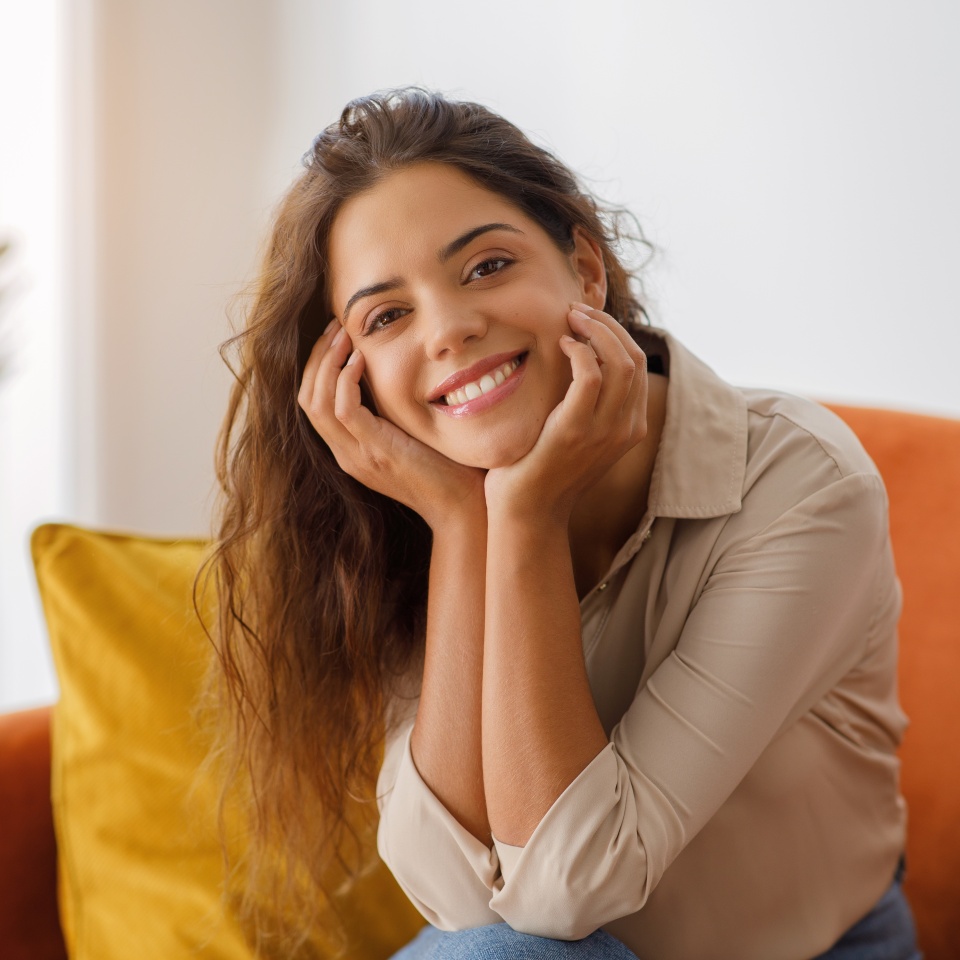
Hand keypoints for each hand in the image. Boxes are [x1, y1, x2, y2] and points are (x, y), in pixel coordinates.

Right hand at [298, 321, 486, 529]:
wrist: (461, 506)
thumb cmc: (447, 468)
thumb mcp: (410, 435)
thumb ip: (393, 411)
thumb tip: (393, 371)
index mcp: (350, 449)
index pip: (313, 402)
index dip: (318, 366)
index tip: (336, 336)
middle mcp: (346, 454)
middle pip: (306, 398)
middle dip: (317, 357)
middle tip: (335, 326)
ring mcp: (357, 455)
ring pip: (316, 402)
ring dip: (327, 362)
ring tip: (344, 335)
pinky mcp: (376, 452)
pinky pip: (343, 410)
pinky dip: (347, 379)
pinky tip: (362, 359)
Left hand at [483, 303, 648, 521]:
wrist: (528, 511)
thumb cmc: (543, 469)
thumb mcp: (578, 435)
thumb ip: (588, 405)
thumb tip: (580, 360)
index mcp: (631, 427)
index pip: (639, 365)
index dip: (616, 334)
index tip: (588, 320)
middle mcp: (626, 429)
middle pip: (635, 357)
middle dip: (608, 325)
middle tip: (577, 311)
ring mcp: (605, 431)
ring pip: (620, 361)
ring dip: (596, 330)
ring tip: (570, 320)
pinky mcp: (576, 430)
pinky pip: (590, 375)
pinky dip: (579, 351)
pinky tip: (561, 346)